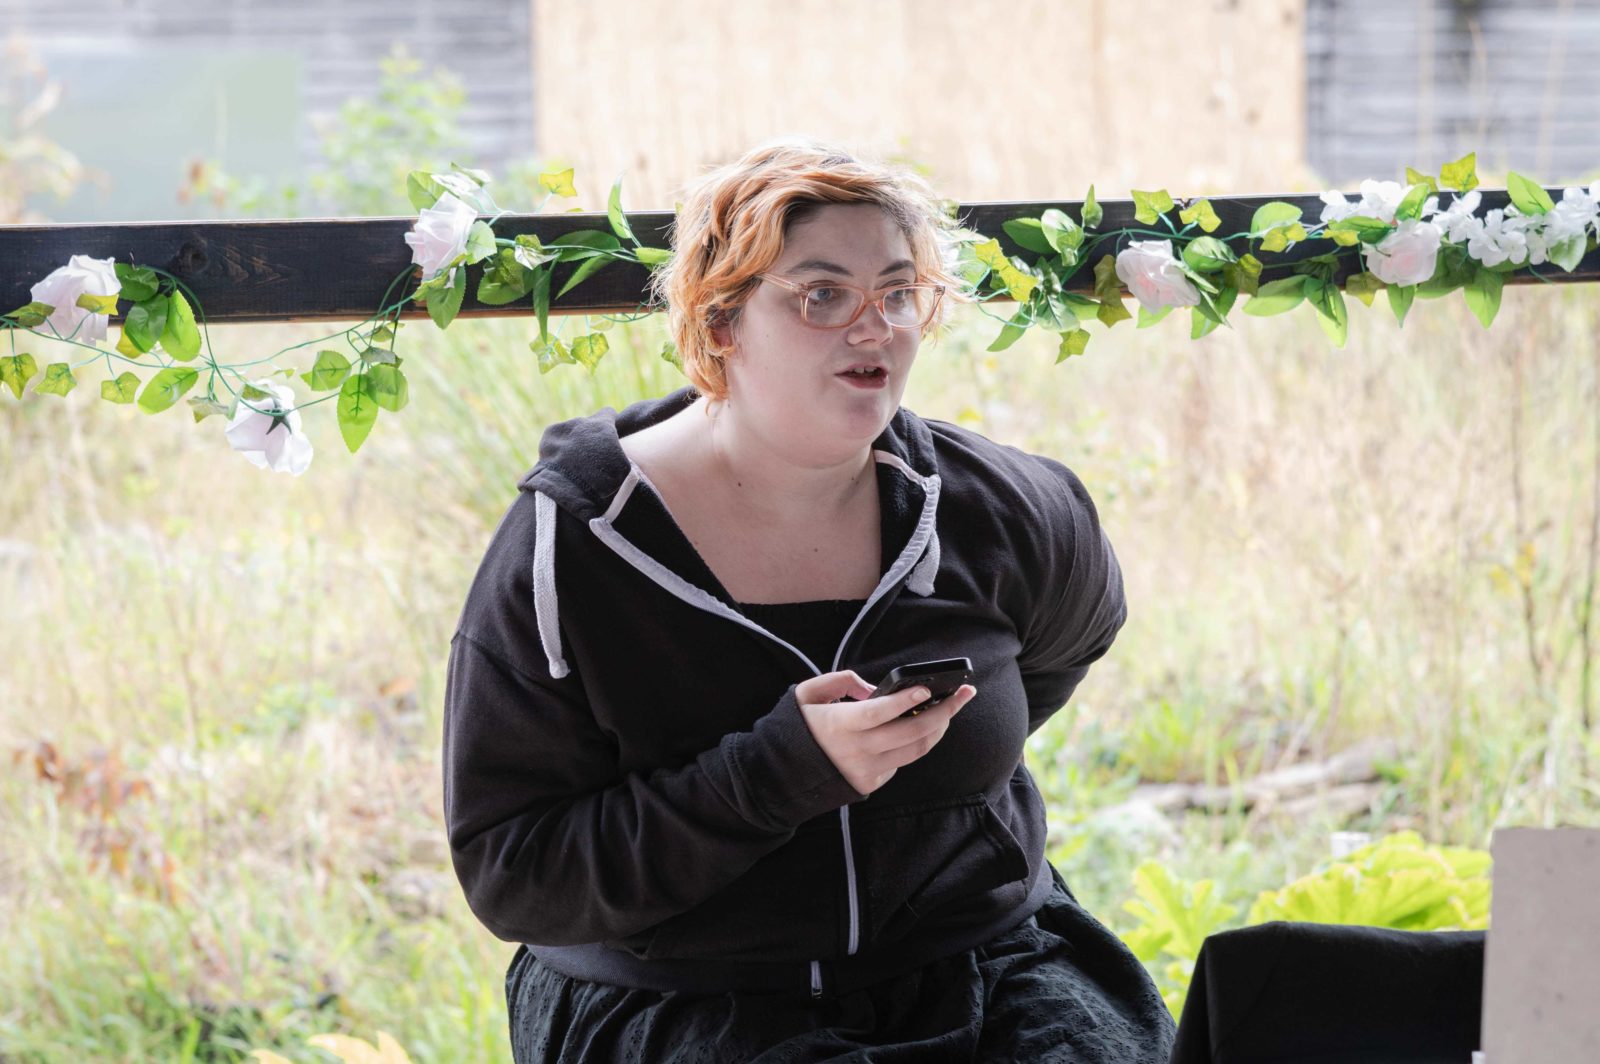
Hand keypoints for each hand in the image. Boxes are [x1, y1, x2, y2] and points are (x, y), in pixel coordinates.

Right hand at [795, 671, 976, 796]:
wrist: (780, 775)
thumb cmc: (796, 728)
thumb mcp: (807, 694)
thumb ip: (841, 681)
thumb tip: (874, 689)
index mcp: (840, 725)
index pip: (879, 713)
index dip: (905, 701)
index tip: (927, 688)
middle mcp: (858, 751)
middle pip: (911, 734)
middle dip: (944, 712)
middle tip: (964, 693)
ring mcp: (867, 771)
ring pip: (915, 751)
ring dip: (939, 729)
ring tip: (951, 709)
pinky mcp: (871, 783)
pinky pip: (901, 762)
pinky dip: (915, 744)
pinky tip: (923, 729)